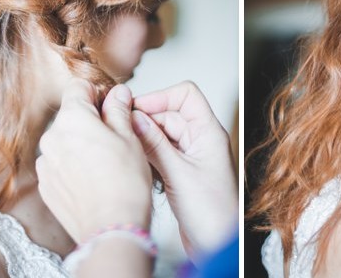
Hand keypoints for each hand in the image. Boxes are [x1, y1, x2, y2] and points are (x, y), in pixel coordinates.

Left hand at [36, 80, 151, 243]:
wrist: (111, 227)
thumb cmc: (125, 182)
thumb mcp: (129, 136)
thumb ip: (119, 109)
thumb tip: (117, 93)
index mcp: (71, 119)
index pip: (78, 87)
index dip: (98, 93)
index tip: (112, 107)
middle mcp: (51, 138)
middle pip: (71, 116)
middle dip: (91, 122)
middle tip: (116, 139)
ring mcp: (46, 164)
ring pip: (65, 142)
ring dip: (82, 145)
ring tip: (106, 165)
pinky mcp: (46, 187)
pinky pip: (60, 166)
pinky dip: (74, 167)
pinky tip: (94, 181)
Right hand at [131, 81, 236, 262]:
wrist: (219, 246)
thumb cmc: (213, 214)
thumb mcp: (179, 173)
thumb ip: (155, 143)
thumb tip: (134, 117)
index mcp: (209, 132)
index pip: (186, 95)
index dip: (160, 96)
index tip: (136, 109)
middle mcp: (200, 140)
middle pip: (168, 114)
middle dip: (145, 119)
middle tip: (122, 130)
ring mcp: (190, 156)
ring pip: (161, 134)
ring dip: (144, 138)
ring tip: (127, 148)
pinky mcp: (180, 173)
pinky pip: (159, 153)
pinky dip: (146, 154)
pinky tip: (136, 164)